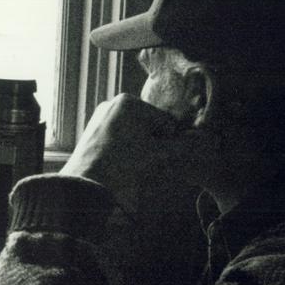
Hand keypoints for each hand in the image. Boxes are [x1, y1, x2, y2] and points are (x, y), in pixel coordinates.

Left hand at [59, 94, 183, 206]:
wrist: (86, 182)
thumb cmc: (122, 165)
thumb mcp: (156, 154)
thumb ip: (180, 146)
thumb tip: (199, 141)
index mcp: (129, 102)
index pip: (165, 120)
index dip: (168, 140)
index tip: (157, 155)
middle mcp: (113, 102)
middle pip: (148, 124)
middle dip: (152, 141)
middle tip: (143, 160)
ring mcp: (100, 115)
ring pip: (134, 130)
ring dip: (140, 144)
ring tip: (131, 161)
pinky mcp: (92, 128)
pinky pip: (118, 134)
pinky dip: (125, 146)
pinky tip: (120, 160)